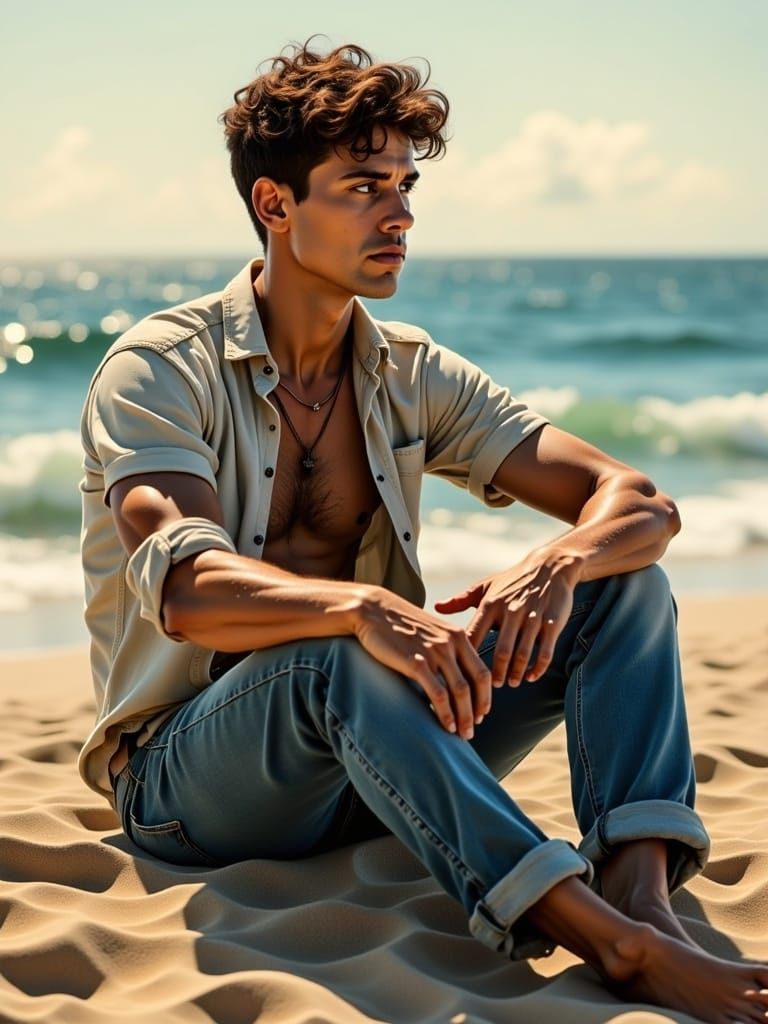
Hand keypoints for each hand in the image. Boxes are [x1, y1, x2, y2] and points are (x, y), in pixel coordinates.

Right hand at [353, 587, 491, 739]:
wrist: (373, 610)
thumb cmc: (400, 623)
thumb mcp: (431, 630)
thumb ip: (446, 648)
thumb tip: (455, 674)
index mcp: (458, 635)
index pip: (482, 671)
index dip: (485, 696)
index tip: (482, 712)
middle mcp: (451, 644)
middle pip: (476, 684)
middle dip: (478, 710)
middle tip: (474, 728)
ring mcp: (434, 653)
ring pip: (460, 691)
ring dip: (464, 717)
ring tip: (462, 734)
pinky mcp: (416, 662)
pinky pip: (438, 694)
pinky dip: (445, 713)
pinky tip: (445, 726)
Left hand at [434, 551, 582, 687]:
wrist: (550, 566)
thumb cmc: (512, 581)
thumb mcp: (485, 587)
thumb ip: (460, 600)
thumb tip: (435, 607)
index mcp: (489, 605)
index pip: (473, 637)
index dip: (467, 660)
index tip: (463, 675)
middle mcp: (510, 611)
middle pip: (500, 652)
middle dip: (494, 674)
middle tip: (490, 687)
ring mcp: (532, 617)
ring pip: (522, 654)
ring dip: (515, 673)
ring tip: (510, 683)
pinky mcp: (552, 622)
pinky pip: (544, 651)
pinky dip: (538, 668)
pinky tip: (531, 676)